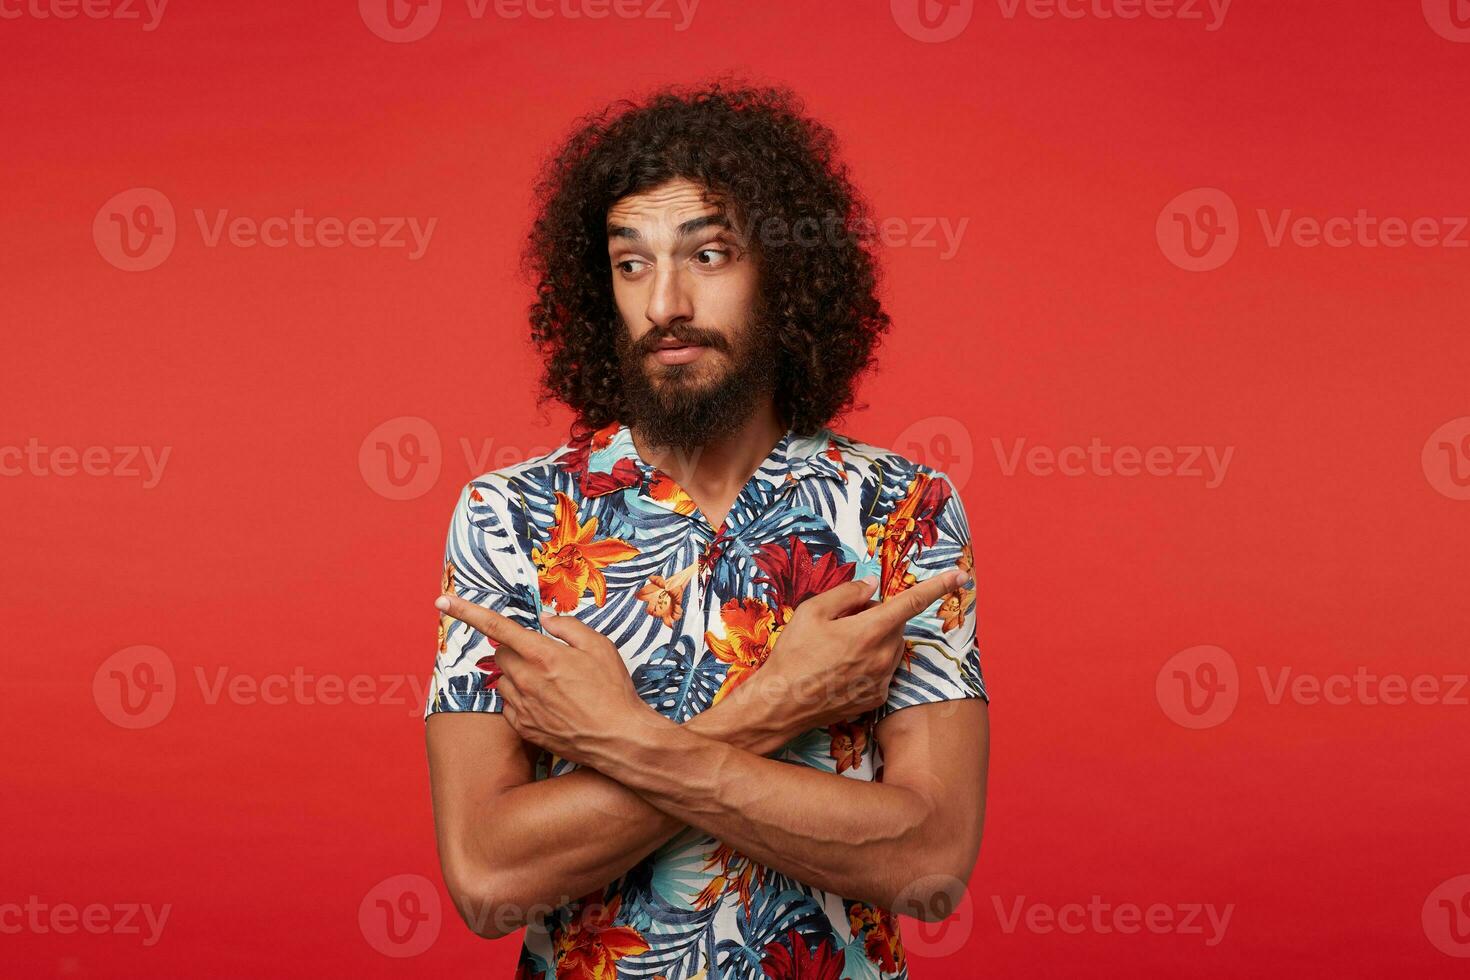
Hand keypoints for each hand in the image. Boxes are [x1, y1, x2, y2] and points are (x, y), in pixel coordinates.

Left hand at [432, 595, 652, 764]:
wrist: (619, 738)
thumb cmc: (613, 690)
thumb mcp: (599, 646)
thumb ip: (567, 627)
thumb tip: (545, 620)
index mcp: (542, 654)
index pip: (495, 626)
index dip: (466, 611)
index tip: (442, 601)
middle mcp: (526, 679)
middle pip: (501, 654)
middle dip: (516, 649)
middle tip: (544, 656)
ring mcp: (522, 706)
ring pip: (504, 680)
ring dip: (519, 676)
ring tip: (552, 685)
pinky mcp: (524, 727)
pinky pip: (510, 706)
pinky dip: (522, 700)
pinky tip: (549, 705)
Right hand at [751, 569, 970, 730]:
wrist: (781, 703)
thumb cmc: (793, 655)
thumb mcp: (812, 611)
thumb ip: (847, 593)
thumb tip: (872, 585)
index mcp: (870, 631)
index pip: (911, 602)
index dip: (937, 586)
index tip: (959, 575)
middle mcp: (883, 657)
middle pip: (895, 624)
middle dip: (877, 616)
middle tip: (843, 622)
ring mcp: (881, 681)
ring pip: (890, 647)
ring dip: (874, 639)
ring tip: (837, 648)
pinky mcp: (876, 698)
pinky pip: (882, 670)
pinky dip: (869, 662)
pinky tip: (840, 668)